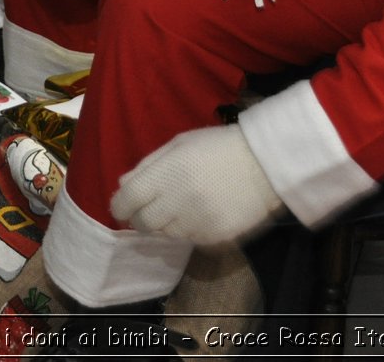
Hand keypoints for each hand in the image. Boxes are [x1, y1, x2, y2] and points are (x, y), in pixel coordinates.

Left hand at [111, 124, 285, 246]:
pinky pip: (189, 238)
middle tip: (148, 210)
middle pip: (143, 223)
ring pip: (165, 233)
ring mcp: (196, 221)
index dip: (120, 206)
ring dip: (164, 224)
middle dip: (140, 218)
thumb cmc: (217, 147)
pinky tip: (198, 213)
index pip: (127, 200)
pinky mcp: (214, 236)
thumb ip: (147, 166)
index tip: (123, 206)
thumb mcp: (178, 145)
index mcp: (166, 174)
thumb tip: (123, 186)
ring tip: (178, 207)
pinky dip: (186, 229)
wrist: (264, 163)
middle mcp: (178, 201)